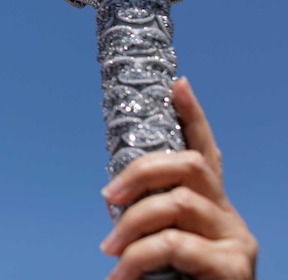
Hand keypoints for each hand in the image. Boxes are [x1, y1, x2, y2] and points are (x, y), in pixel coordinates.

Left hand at [99, 77, 257, 279]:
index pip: (205, 151)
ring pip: (176, 204)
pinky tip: (120, 278)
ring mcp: (236, 240)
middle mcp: (227, 216)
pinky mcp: (235, 268)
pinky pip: (176, 245)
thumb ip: (150, 221)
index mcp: (208, 207)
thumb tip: (111, 199)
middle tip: (107, 198)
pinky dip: (139, 259)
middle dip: (140, 173)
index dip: (193, 116)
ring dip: (132, 225)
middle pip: (187, 165)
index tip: (177, 83)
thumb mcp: (162, 249)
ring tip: (110, 253)